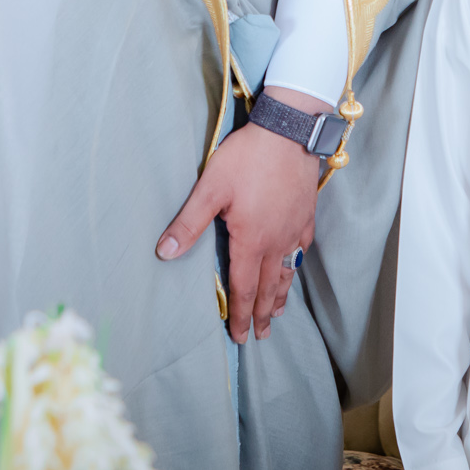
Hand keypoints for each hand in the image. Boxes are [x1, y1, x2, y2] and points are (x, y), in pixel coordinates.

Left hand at [156, 88, 326, 341]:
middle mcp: (276, 243)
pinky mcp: (306, 214)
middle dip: (262, 315)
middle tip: (259, 336)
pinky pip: (301, 249)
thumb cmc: (247, 158)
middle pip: (268, 288)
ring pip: (288, 272)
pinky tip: (294, 266)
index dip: (240, 315)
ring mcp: (294, 229)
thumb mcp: (210, 189)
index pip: (244, 289)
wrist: (289, 132)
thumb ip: (188, 224)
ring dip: (281, 296)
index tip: (239, 337)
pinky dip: (296, 265)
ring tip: (278, 314)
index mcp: (251, 241)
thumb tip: (163, 253)